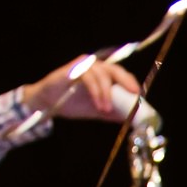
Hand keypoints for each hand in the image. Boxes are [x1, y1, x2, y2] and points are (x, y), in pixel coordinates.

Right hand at [21, 55, 142, 121]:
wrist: (48, 102)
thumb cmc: (73, 102)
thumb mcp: (98, 109)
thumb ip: (114, 112)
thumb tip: (133, 120)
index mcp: (103, 74)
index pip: (122, 74)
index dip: (131, 83)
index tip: (139, 96)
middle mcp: (95, 66)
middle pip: (115, 70)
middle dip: (126, 82)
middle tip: (133, 95)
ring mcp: (83, 66)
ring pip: (102, 74)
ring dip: (107, 93)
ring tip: (106, 109)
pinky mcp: (72, 69)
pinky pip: (88, 77)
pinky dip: (95, 92)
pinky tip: (98, 105)